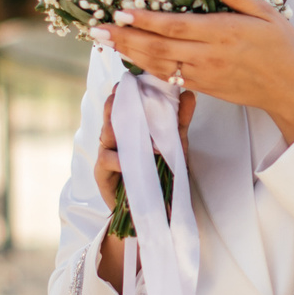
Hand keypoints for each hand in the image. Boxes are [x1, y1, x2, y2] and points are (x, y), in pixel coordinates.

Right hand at [95, 87, 194, 289]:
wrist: (153, 216)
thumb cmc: (161, 178)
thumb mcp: (176, 147)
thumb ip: (180, 122)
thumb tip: (191, 94)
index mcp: (129, 130)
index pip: (123, 105)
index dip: (125, 91)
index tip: (131, 78)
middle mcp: (115, 140)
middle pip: (110, 115)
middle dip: (115, 102)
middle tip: (122, 90)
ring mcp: (107, 156)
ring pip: (106, 134)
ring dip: (116, 125)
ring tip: (129, 116)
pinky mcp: (103, 176)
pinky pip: (107, 160)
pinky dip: (120, 157)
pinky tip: (132, 157)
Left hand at [103, 0, 293, 147]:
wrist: (290, 88)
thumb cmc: (281, 47)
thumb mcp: (267, 12)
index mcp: (223, 33)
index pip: (176, 27)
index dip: (146, 21)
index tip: (122, 11)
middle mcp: (208, 56)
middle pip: (158, 48)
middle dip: (125, 38)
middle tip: (96, 29)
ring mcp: (203, 74)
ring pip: (158, 65)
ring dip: (128, 53)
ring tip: (104, 42)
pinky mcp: (203, 87)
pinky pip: (168, 77)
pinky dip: (146, 67)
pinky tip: (130, 57)